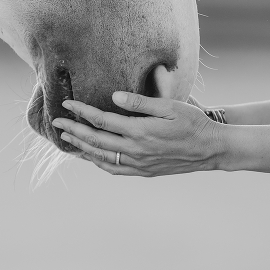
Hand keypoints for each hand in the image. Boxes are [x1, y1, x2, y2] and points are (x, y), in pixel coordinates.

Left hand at [51, 92, 225, 176]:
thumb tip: (114, 97)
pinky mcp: (144, 171)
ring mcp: (139, 164)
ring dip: (82, 147)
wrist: (212, 149)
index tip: (67, 105)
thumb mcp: (171, 106)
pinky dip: (99, 162)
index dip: (81, 112)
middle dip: (74, 130)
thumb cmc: (193, 122)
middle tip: (57, 122)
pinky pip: (114, 169)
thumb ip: (141, 102)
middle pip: (96, 141)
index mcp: (140, 131)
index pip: (102, 121)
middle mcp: (136, 151)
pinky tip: (92, 156)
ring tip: (68, 139)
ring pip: (102, 157)